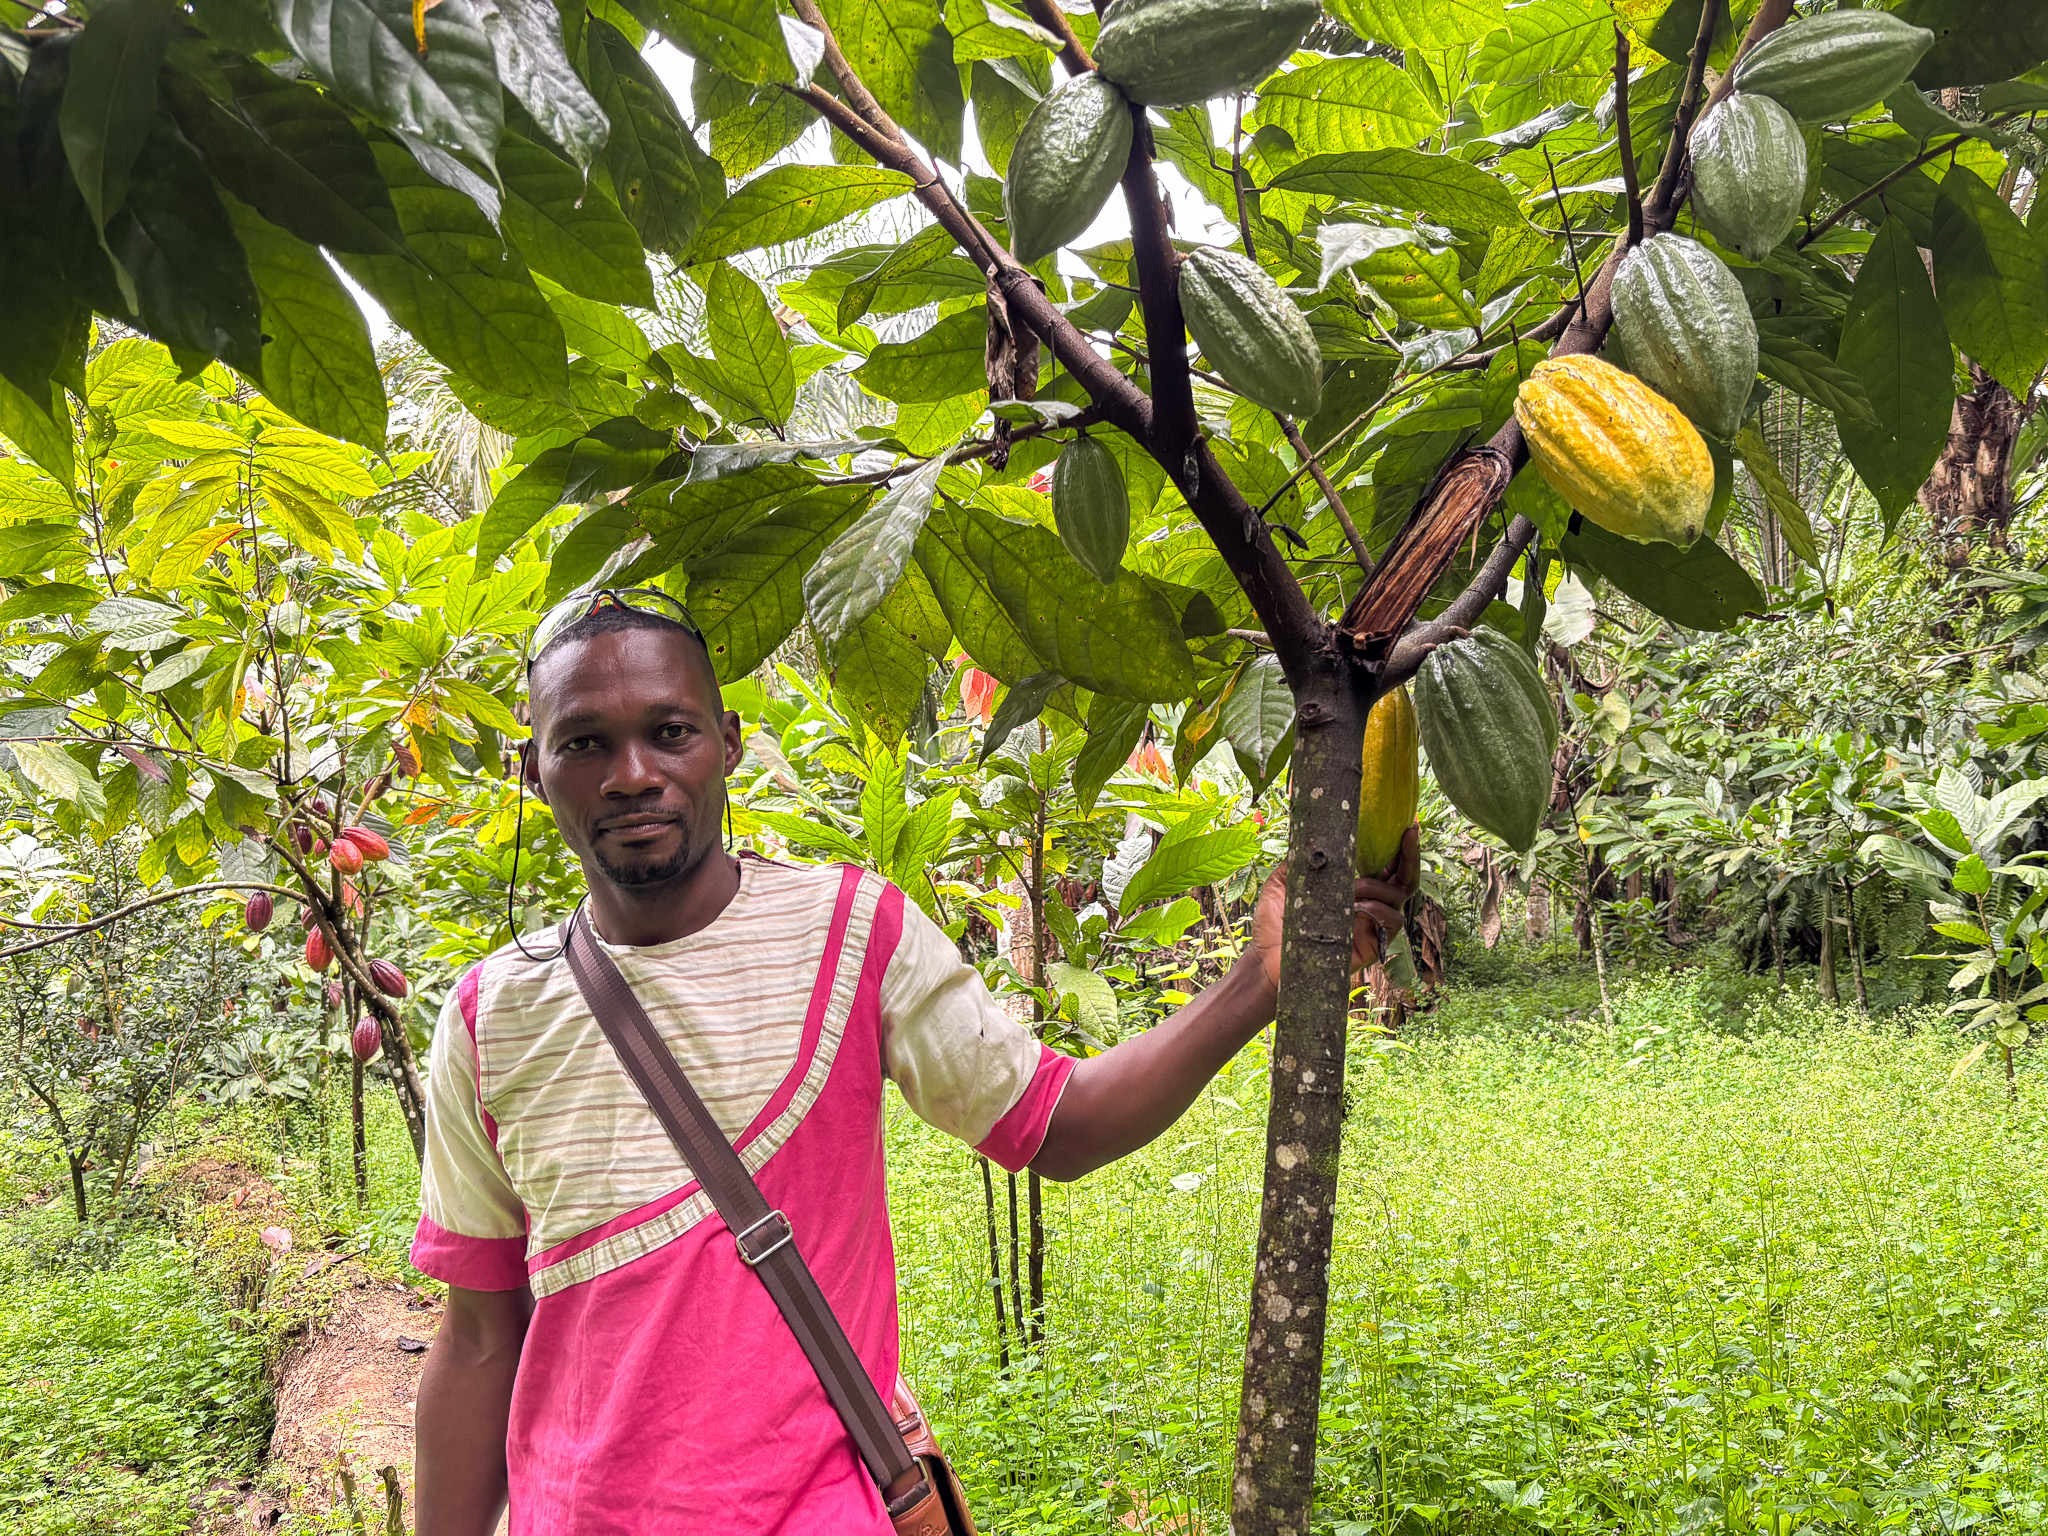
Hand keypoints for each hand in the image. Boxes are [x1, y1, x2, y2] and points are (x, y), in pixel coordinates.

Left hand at [1235, 823, 1419, 999]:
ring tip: (1356, 886)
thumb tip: (1311, 828)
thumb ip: (1300, 856)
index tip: (1406, 826)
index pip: (1384, 865)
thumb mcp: (1283, 879)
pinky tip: (1359, 905)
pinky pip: (1392, 922)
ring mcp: (1371, 925)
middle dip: (1410, 855)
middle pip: (1403, 878)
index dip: (1397, 847)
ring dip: (1380, 886)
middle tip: (1410, 834)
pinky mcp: (1371, 945)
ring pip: (1399, 897)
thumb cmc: (1274, 923)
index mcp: (1352, 888)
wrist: (1266, 960)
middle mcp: (1367, 905)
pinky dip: (1378, 909)